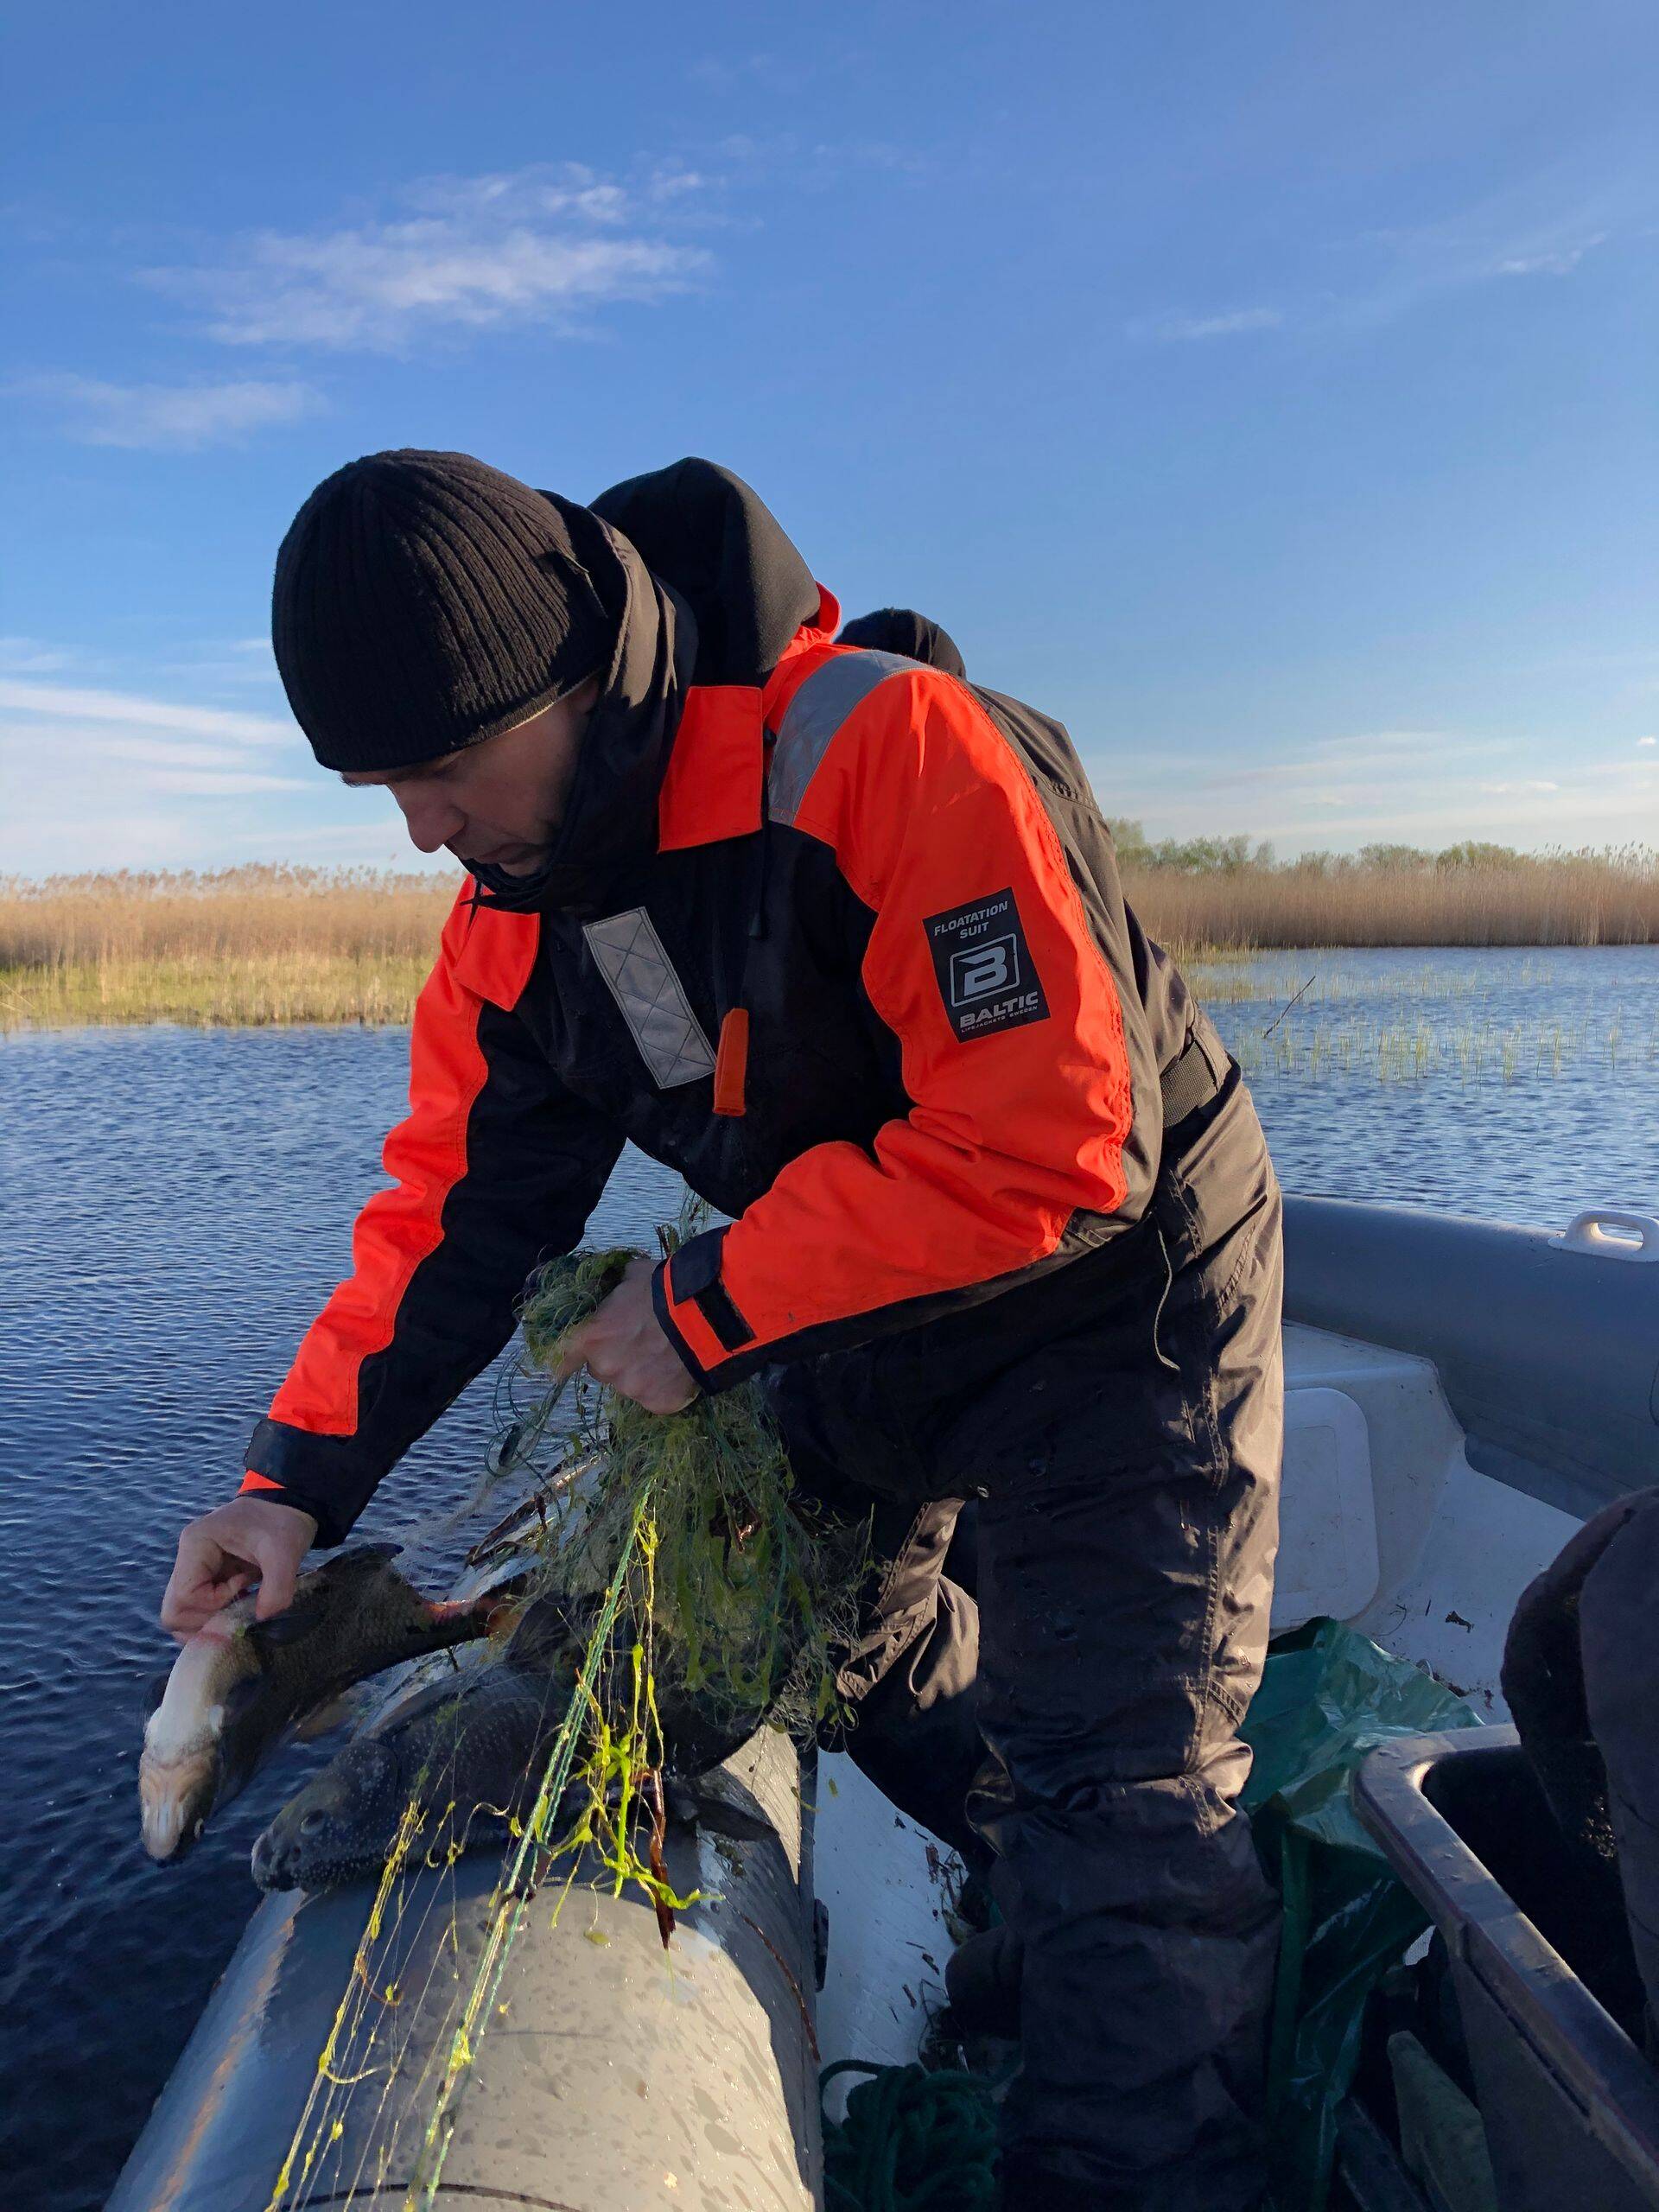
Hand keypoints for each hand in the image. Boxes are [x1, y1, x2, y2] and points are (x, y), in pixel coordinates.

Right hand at [160, 1496, 318, 1640]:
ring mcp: (193, 1570)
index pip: (186, 1595)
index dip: (214, 1604)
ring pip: (182, 1615)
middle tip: (238, 1610)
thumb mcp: (286, 1551)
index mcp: (196, 1544)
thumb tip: (262, 1617)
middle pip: (174, 1611)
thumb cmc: (282, 1523)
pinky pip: (196, 1611)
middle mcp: (186, 1558)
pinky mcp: (204, 1579)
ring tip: (241, 1605)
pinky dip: (215, 1618)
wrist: (288, 1508)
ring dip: (210, 1622)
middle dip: (206, 1621)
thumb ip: (277, 1587)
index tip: (244, 1588)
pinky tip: (241, 1604)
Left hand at [559, 1256, 698, 1414]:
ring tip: (668, 1354)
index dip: (567, 1360)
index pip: (563, 1358)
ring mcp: (633, 1389)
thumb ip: (615, 1294)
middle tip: (641, 1342)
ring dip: (642, 1372)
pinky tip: (680, 1369)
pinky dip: (665, 1386)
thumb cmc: (665, 1289)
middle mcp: (606, 1368)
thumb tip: (615, 1294)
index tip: (567, 1364)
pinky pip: (656, 1397)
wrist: (707, 1313)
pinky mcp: (659, 1403)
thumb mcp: (631, 1278)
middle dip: (616, 1358)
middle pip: (602, 1369)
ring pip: (630, 1383)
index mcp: (591, 1338)